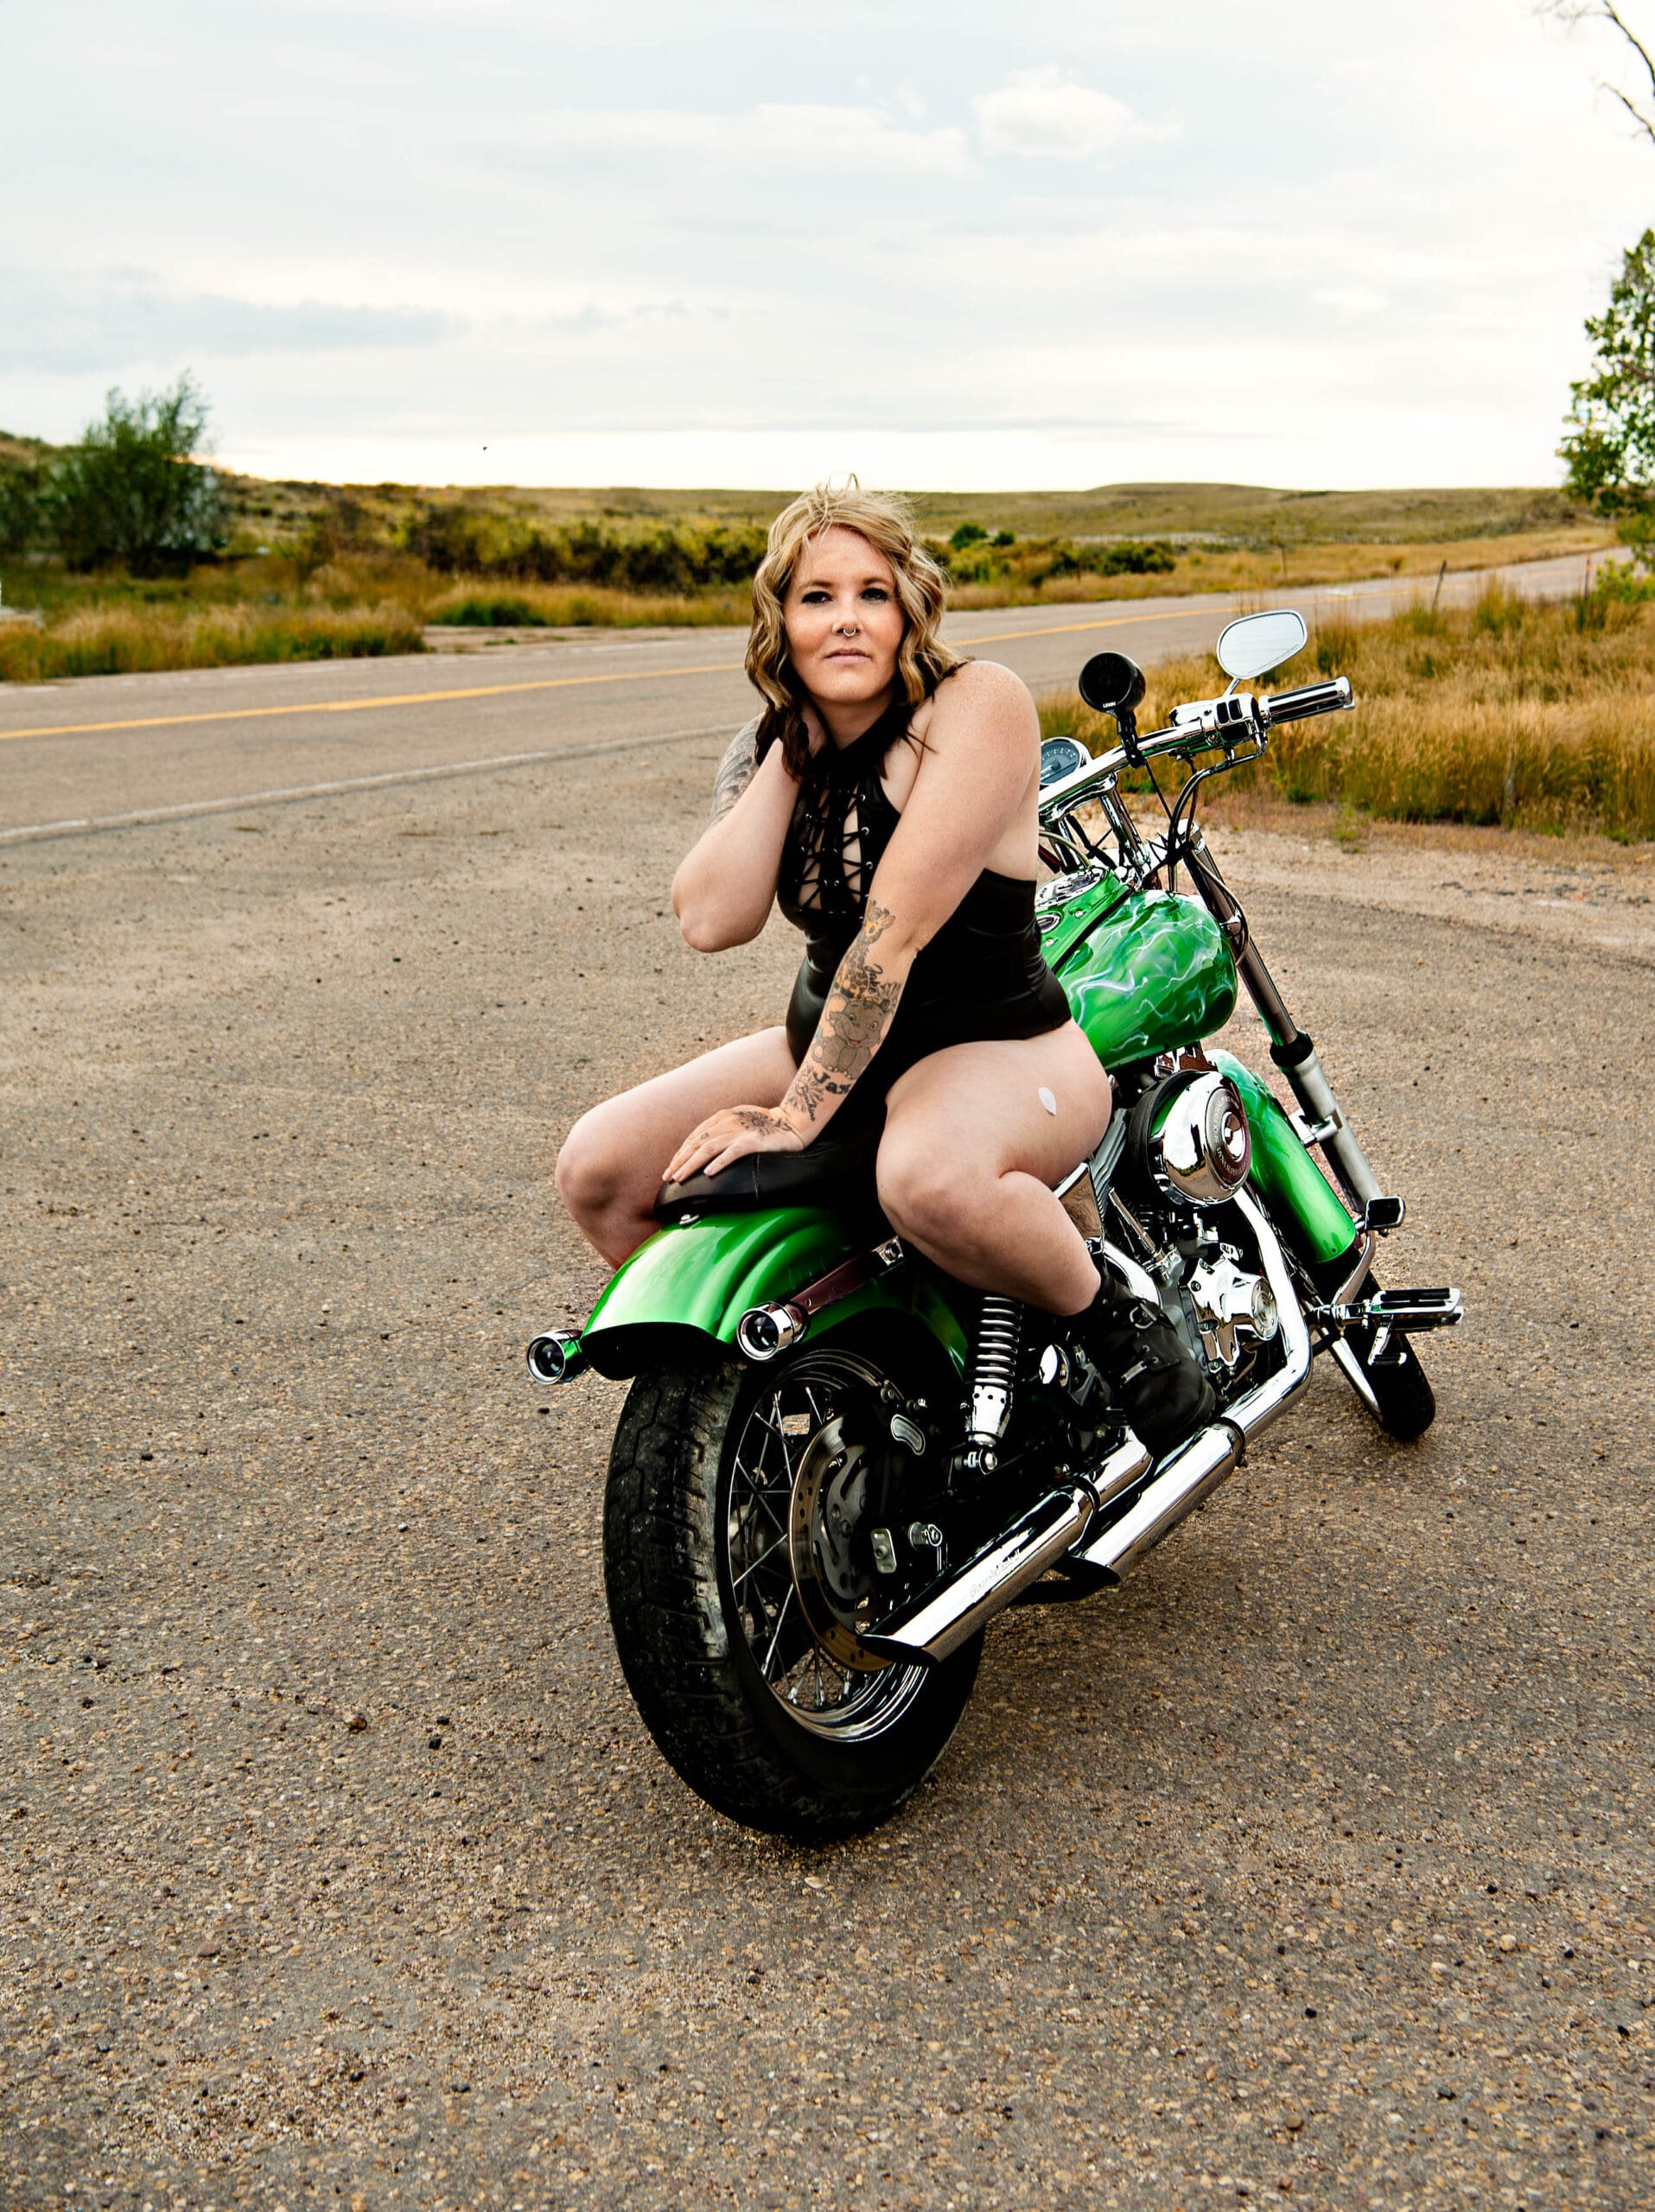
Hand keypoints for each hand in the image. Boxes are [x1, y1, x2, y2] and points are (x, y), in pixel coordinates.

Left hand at [666, 1105, 804, 1183]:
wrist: (794, 1123)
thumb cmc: (766, 1127)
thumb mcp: (740, 1124)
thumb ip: (723, 1133)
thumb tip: (704, 1154)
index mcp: (723, 1117)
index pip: (695, 1136)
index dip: (681, 1153)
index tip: (670, 1169)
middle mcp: (728, 1121)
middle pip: (697, 1142)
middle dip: (680, 1161)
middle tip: (668, 1177)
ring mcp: (741, 1130)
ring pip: (709, 1147)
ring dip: (692, 1164)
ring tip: (680, 1177)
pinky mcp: (754, 1141)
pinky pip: (733, 1152)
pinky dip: (719, 1162)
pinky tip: (709, 1173)